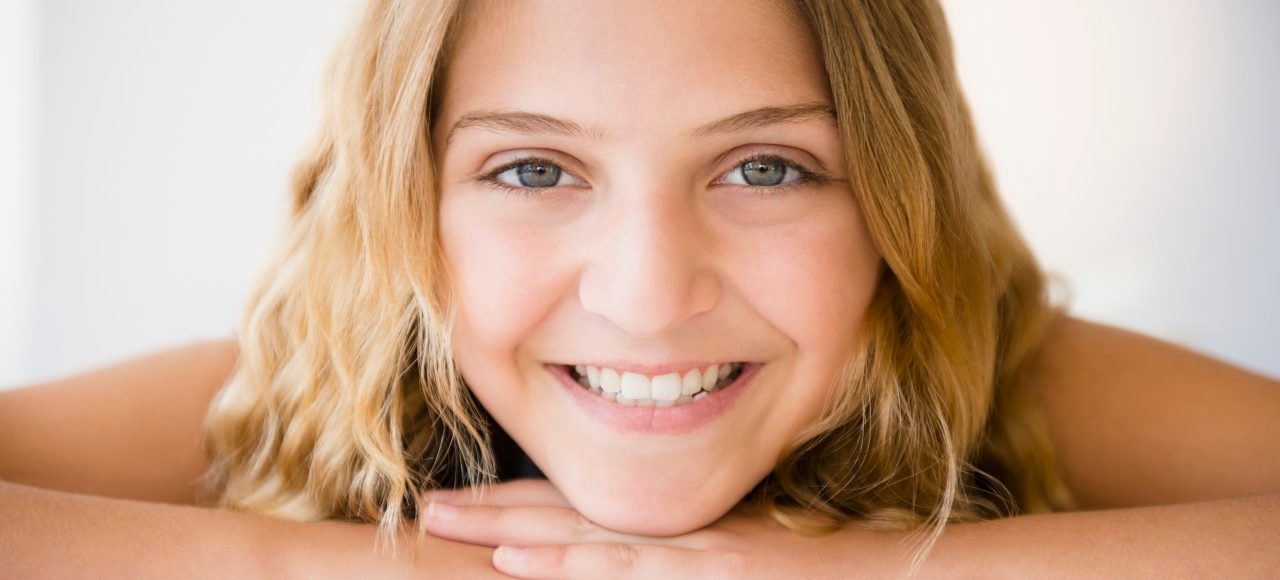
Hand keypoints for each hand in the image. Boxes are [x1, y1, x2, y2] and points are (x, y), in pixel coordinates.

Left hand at [421, 478, 904, 578]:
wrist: (913, 576)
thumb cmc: (842, 576)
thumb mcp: (759, 567)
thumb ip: (703, 565)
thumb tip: (659, 567)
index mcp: (684, 535)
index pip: (590, 520)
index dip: (525, 512)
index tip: (470, 511)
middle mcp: (685, 537)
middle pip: (573, 524)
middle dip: (496, 518)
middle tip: (428, 510)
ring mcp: (702, 556)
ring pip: (592, 543)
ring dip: (515, 537)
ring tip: (450, 528)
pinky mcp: (728, 572)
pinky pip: (646, 572)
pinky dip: (587, 569)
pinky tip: (535, 566)